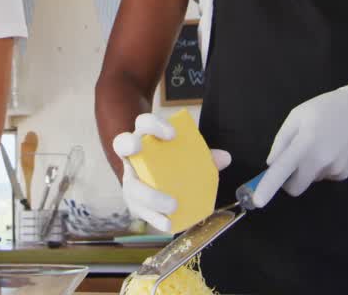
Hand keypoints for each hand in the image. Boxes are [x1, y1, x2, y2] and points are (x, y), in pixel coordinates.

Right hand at [112, 113, 230, 231]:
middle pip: (122, 144)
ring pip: (131, 186)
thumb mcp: (186, 158)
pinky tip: (169, 225)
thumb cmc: (173, 164)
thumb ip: (203, 156)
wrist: (157, 184)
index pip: (144, 122)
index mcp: (146, 138)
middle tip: (140, 148)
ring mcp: (130, 180)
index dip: (154, 124)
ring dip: (150, 196)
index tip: (173, 134)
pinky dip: (156, 219)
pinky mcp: (134, 202)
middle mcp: (133, 156)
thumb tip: (225, 157)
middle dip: (129, 144)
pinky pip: (141, 211)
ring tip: (172, 206)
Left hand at [252, 78, 347, 207]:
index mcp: (305, 143)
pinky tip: (332, 148)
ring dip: (309, 168)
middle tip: (294, 158)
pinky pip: (324, 176)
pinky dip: (323, 167)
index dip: (268, 187)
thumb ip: (282, 141)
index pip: (282, 170)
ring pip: (310, 180)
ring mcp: (335, 170)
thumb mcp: (298, 115)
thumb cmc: (326, 109)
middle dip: (289, 179)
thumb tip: (272, 164)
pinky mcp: (345, 174)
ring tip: (320, 144)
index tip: (257, 202)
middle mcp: (320, 161)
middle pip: (295, 187)